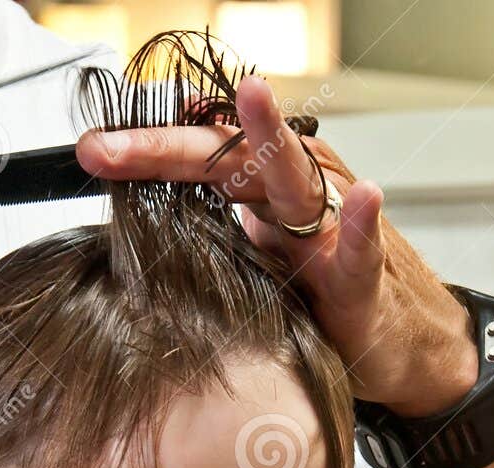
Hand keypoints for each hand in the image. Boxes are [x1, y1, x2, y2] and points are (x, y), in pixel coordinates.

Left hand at [74, 74, 479, 415]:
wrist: (402, 344)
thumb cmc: (325, 298)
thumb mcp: (254, 266)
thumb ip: (209, 239)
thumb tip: (139, 229)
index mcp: (261, 193)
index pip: (196, 160)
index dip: (144, 153)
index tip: (91, 152)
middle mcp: (295, 197)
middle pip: (226, 158)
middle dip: (167, 148)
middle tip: (110, 148)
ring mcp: (330, 233)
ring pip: (296, 177)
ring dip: (272, 137)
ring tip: (252, 97)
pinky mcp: (365, 277)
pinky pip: (362, 247)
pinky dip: (361, 223)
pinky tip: (364, 197)